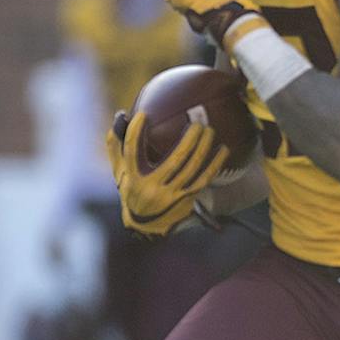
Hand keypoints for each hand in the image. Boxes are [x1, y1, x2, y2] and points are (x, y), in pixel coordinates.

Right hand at [106, 109, 227, 234]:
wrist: (145, 224)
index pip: (132, 151)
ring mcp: (171, 195)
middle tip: (196, 123)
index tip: (143, 114)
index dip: (135, 132)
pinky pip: (204, 179)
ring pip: (192, 168)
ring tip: (210, 131)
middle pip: (174, 159)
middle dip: (189, 139)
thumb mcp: (119, 170)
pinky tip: (223, 149)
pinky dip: (215, 163)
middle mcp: (152, 187)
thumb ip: (116, 144)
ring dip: (204, 148)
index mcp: (133, 177)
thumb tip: (121, 115)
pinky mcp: (186, 199)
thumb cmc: (132, 188)